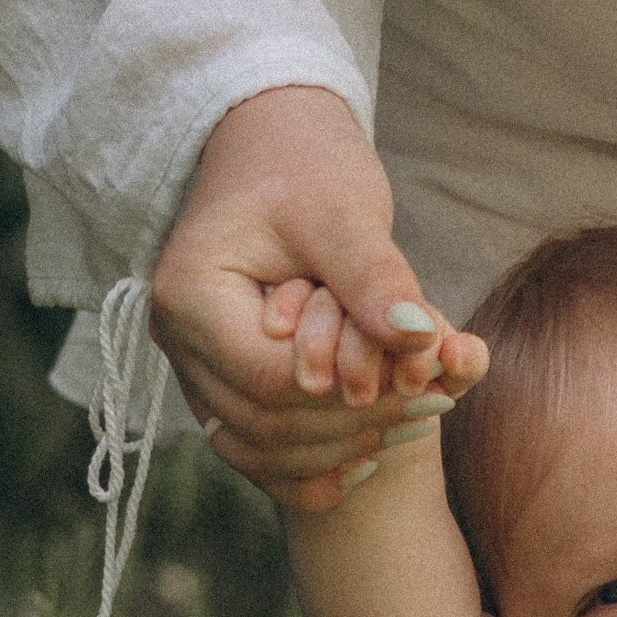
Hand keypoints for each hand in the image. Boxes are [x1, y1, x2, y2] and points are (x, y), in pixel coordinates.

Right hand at [150, 87, 486, 513]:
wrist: (273, 150)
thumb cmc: (306, 166)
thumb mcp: (344, 209)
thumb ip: (376, 275)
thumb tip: (422, 338)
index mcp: (190, 295)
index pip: (271, 380)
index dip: (353, 391)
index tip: (426, 378)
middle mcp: (178, 341)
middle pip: (266, 425)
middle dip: (357, 422)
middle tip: (438, 401)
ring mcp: (194, 370)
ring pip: (261, 452)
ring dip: (343, 447)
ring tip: (415, 417)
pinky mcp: (221, 386)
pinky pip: (259, 456)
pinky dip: (314, 466)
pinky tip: (370, 452)